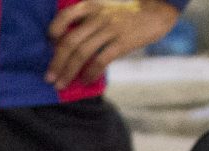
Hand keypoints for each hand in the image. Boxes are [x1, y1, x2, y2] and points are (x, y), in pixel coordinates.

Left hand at [47, 0, 177, 87]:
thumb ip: (90, 17)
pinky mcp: (123, 42)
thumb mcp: (106, 5)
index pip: (65, 15)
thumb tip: (69, 41)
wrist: (159, 9)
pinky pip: (100, 60)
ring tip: (61, 84)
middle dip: (56, 62)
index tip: (49, 43)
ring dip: (68, 72)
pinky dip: (90, 73)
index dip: (54, 30)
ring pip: (82, 53)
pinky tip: (85, 81)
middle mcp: (98, 16)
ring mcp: (111, 29)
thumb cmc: (129, 10)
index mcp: (92, 5)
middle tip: (49, 78)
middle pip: (69, 41)